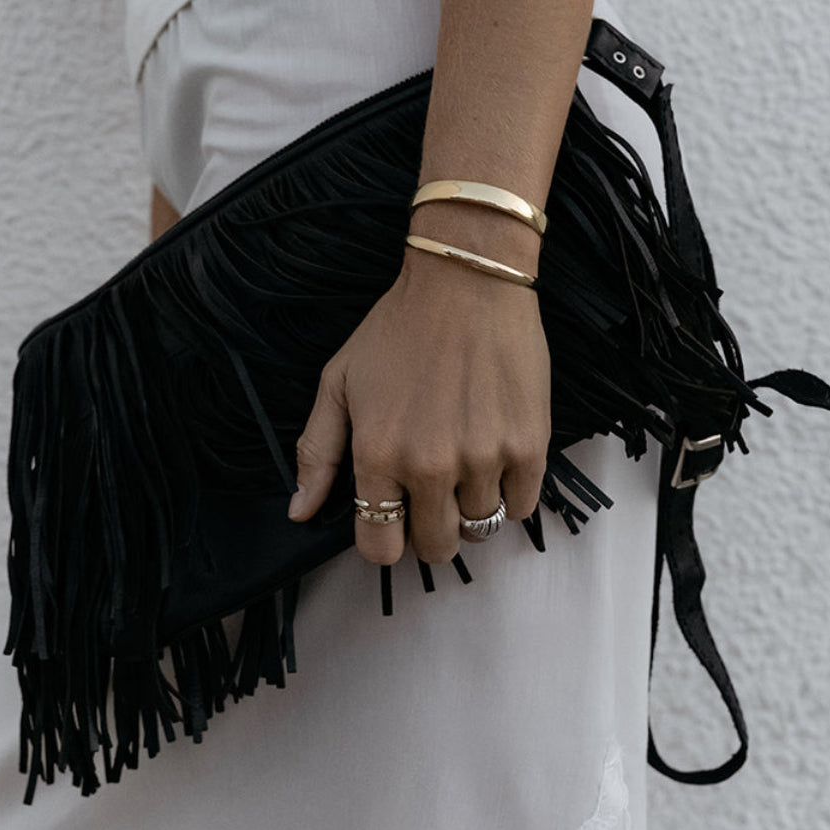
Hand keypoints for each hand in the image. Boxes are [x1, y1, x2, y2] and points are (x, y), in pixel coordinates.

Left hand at [287, 235, 550, 565]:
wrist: (468, 282)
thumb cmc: (399, 328)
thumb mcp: (339, 381)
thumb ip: (317, 452)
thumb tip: (301, 513)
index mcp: (378, 454)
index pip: (380, 547)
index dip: (385, 542)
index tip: (394, 519)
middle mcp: (430, 466)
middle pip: (435, 547)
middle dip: (430, 529)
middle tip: (432, 494)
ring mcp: (483, 459)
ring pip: (480, 529)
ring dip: (471, 510)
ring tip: (466, 470)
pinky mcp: (528, 445)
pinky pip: (522, 506)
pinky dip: (509, 494)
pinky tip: (496, 461)